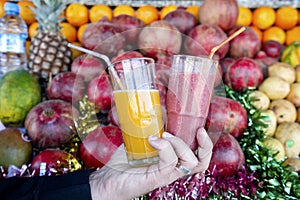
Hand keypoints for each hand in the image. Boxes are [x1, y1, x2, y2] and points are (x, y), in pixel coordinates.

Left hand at [89, 129, 212, 199]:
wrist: (108, 179)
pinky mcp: (157, 178)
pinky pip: (170, 162)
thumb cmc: (125, 160)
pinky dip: (164, 147)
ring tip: (165, 134)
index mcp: (173, 159)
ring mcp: (166, 175)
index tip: (200, 127)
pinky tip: (153, 140)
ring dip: (180, 143)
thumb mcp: (141, 139)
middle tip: (198, 130)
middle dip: (205, 145)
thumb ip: (151, 127)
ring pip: (190, 162)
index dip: (205, 144)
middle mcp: (173, 168)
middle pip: (201, 162)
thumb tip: (158, 108)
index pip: (198, 156)